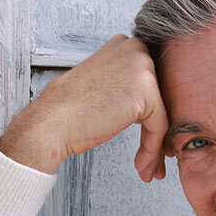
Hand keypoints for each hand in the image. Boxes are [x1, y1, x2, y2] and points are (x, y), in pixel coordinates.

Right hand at [0, 34, 168, 179]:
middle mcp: (136, 49)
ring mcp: (142, 66)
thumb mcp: (106, 86)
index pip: (152, 84)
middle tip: (152, 161)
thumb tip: (150, 107)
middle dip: (157, 135)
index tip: (150, 141)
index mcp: (126, 45)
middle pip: (160, 99)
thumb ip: (128, 86)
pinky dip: (152, 149)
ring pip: (162, 115)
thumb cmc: (73, 110)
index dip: (152, 117)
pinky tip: (141, 165)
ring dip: (155, 148)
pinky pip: (160, 126)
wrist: (53, 121)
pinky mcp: (146, 90)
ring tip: (147, 170)